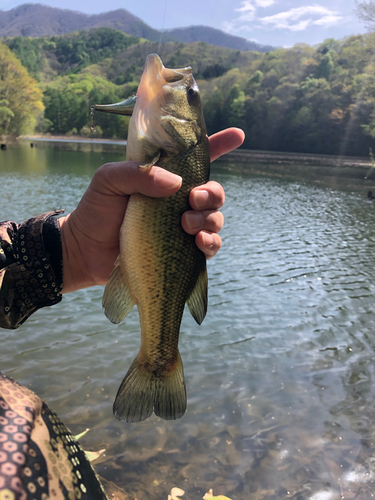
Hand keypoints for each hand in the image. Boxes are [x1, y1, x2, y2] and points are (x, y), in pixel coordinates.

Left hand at [59, 128, 244, 292]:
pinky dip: (211, 243)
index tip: (238, 135)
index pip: (197, 157)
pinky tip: (199, 242)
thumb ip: (138, 174)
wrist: (85, 251)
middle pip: (214, 191)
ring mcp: (181, 226)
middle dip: (212, 194)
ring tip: (186, 225)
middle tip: (192, 200)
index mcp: (163, 176)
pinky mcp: (181, 251)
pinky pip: (210, 245)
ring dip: (209, 219)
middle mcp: (177, 200)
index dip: (219, 144)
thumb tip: (176, 184)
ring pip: (215, 218)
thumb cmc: (96, 210)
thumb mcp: (108, 180)